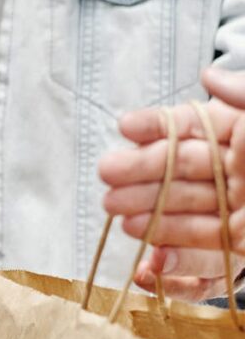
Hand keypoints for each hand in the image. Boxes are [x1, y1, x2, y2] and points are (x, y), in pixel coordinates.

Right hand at [99, 67, 244, 297]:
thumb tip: (208, 78)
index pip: (195, 130)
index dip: (158, 127)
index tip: (124, 127)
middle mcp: (242, 179)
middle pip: (182, 174)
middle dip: (141, 174)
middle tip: (107, 175)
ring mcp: (242, 220)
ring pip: (185, 216)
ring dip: (147, 214)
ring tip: (115, 214)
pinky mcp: (244, 255)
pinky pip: (204, 260)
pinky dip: (171, 261)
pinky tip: (145, 254)